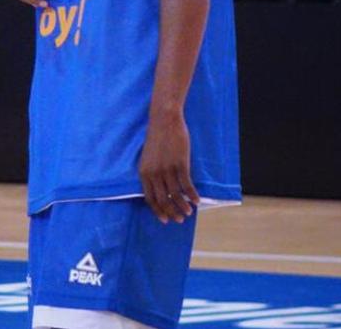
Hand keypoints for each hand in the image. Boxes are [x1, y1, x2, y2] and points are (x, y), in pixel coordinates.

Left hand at [138, 109, 199, 223]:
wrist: (164, 120)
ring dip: (183, 206)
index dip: (158, 211)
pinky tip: (197, 200)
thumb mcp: (149, 157)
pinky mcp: (180, 164)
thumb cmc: (157, 137)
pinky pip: (187, 185)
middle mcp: (153, 173)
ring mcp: (167, 169)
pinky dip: (192, 195)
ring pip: (175, 195)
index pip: (149, 198)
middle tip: (179, 219)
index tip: (165, 219)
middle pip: (162, 200)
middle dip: (171, 212)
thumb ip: (152, 173)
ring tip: (189, 212)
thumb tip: (162, 190)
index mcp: (143, 172)